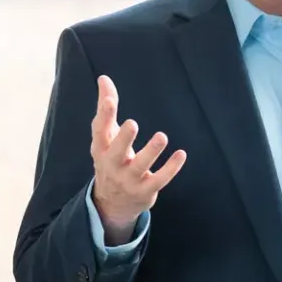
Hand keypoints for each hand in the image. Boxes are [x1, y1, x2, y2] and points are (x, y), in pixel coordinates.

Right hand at [90, 76, 185, 245]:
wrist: (112, 203)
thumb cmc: (111, 159)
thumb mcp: (105, 136)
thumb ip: (106, 107)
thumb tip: (104, 78)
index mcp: (101, 148)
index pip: (100, 130)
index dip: (104, 115)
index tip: (109, 99)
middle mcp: (112, 165)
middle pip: (115, 152)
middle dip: (123, 139)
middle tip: (132, 123)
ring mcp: (128, 180)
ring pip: (139, 166)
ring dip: (150, 152)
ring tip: (161, 136)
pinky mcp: (145, 190)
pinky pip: (159, 179)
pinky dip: (170, 168)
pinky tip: (181, 154)